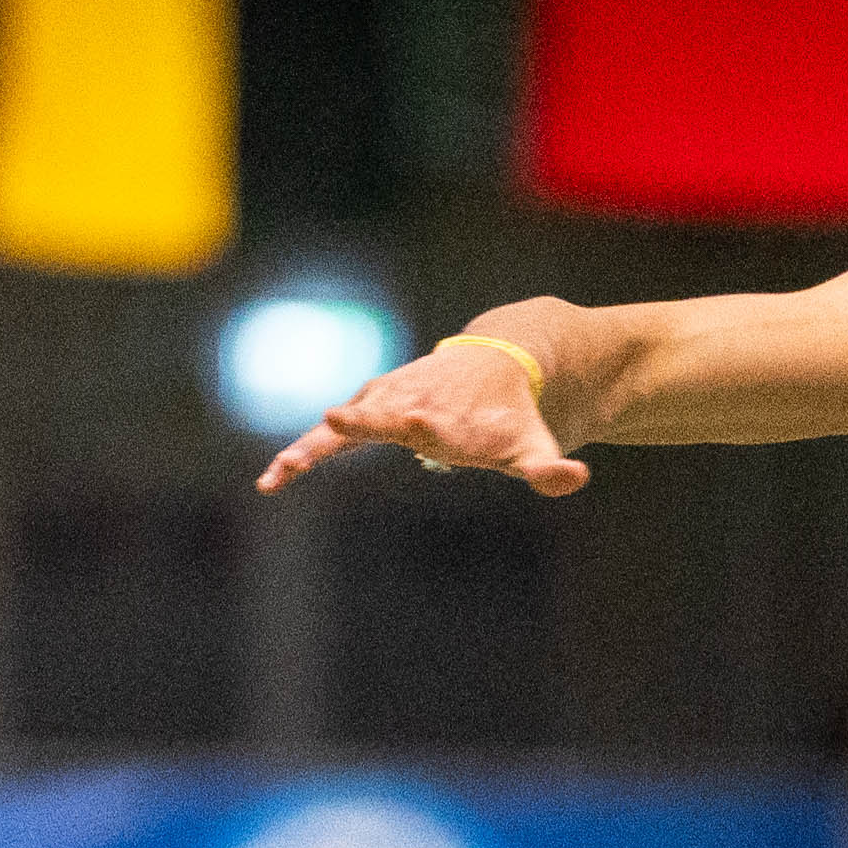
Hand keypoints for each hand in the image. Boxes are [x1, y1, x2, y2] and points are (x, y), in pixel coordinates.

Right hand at [256, 328, 587, 497]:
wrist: (497, 365)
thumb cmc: (512, 417)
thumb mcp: (533, 445)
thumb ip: (548, 466)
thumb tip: (575, 477)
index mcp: (447, 414)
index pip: (430, 420)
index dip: (423, 422)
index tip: (414, 424)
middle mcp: (410, 402)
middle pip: (379, 413)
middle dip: (361, 419)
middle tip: (335, 421)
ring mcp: (384, 401)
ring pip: (343, 426)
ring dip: (309, 449)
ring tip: (276, 477)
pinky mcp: (368, 408)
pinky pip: (331, 436)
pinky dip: (303, 454)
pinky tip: (271, 483)